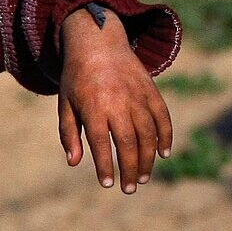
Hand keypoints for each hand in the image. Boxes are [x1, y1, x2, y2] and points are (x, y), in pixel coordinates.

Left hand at [57, 7, 172, 192]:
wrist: (98, 42)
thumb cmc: (77, 78)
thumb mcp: (65, 103)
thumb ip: (69, 133)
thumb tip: (74, 162)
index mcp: (93, 106)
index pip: (101, 143)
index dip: (105, 165)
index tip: (108, 183)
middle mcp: (118, 102)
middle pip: (128, 142)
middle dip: (130, 169)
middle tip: (129, 188)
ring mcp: (137, 96)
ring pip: (148, 134)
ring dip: (147, 159)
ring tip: (142, 177)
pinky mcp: (150, 90)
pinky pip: (163, 117)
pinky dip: (166, 136)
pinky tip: (163, 153)